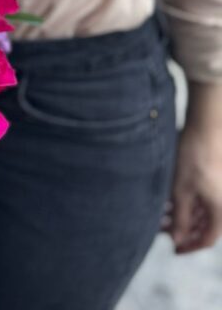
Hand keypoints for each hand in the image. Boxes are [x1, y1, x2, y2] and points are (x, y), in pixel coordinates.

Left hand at [164, 83, 221, 253]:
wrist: (205, 126)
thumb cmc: (194, 156)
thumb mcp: (182, 190)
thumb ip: (181, 218)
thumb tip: (179, 241)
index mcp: (219, 209)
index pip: (208, 239)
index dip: (191, 246)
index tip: (174, 249)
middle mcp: (221, 202)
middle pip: (204, 225)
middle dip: (183, 229)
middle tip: (162, 229)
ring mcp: (217, 189)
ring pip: (201, 211)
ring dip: (182, 215)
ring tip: (160, 214)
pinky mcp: (211, 178)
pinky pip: (200, 198)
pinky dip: (185, 202)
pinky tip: (167, 199)